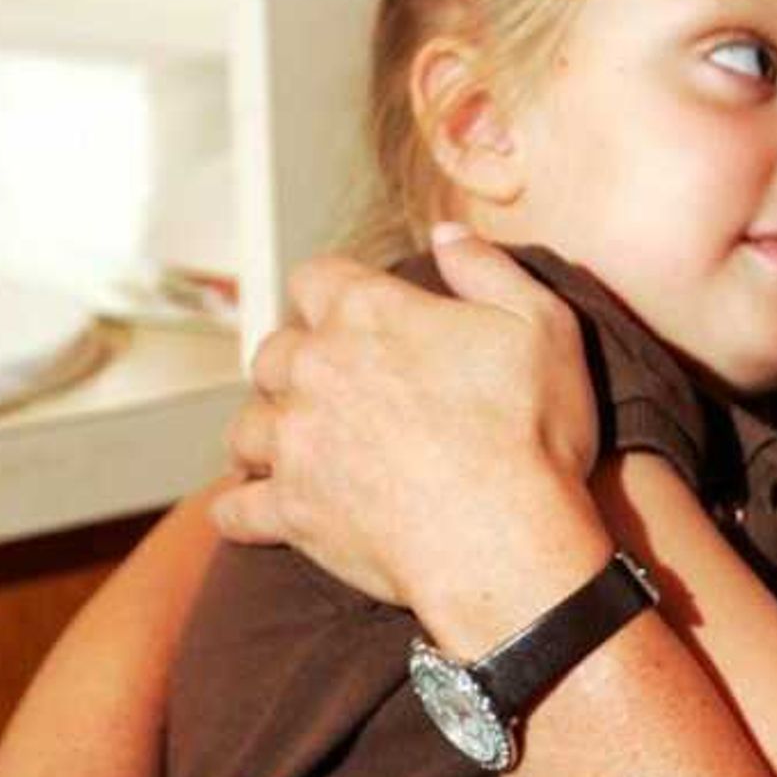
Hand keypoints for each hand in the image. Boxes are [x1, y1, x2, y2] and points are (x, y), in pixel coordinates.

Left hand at [213, 236, 602, 634]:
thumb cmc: (529, 434)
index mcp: (369, 313)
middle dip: (294, 367)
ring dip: (264, 435)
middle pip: (272, 352)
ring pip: (246, 427)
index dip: (329, 293)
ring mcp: (295, 442)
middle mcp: (316, 368)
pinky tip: (249, 512)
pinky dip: (237, 510)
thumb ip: (487, 269)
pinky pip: (234, 508)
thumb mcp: (541, 326)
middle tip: (323, 389)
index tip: (346, 314)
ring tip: (288, 450)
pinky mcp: (289, 509)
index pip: (314, 279)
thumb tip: (447, 236)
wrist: (504, 540)